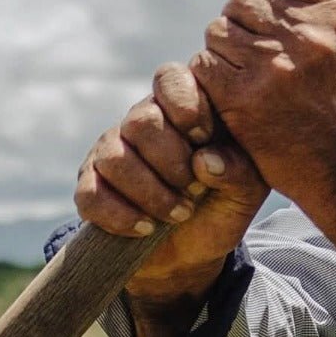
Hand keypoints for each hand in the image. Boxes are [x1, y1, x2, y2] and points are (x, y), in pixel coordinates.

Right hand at [75, 62, 268, 297]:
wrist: (189, 258)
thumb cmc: (219, 212)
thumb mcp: (245, 193)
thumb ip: (239, 169)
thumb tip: (206, 159)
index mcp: (179, 110)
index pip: (170, 79)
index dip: (185, 105)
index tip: (204, 139)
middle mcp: (140, 124)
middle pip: (140, 121)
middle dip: (171, 162)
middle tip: (193, 190)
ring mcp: (110, 155)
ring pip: (115, 159)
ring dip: (150, 193)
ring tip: (178, 214)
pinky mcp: (90, 189)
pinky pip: (91, 195)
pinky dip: (121, 216)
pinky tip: (146, 228)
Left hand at [190, 0, 335, 209]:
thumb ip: (325, 12)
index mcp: (335, 17)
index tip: (265, 10)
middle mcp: (306, 37)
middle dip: (239, 22)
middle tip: (245, 51)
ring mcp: (273, 68)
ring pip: (219, 31)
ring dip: (220, 52)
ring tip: (237, 74)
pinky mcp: (244, 100)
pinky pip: (204, 66)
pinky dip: (207, 78)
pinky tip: (224, 94)